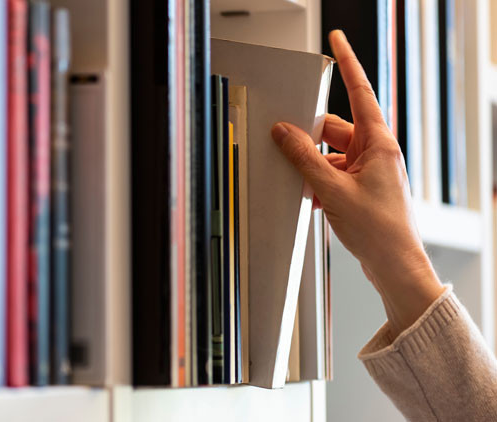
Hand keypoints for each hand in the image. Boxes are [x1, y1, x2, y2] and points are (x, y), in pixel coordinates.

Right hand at [270, 30, 444, 337]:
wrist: (395, 265)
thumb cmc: (379, 229)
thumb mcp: (331, 188)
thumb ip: (303, 157)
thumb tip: (283, 132)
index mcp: (378, 142)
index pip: (359, 91)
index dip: (347, 62)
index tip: (337, 39)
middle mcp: (375, 152)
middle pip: (335, 128)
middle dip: (310, 137)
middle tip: (287, 144)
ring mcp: (369, 170)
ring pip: (331, 153)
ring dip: (313, 166)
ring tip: (304, 184)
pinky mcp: (362, 187)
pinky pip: (334, 172)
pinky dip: (319, 181)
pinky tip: (311, 198)